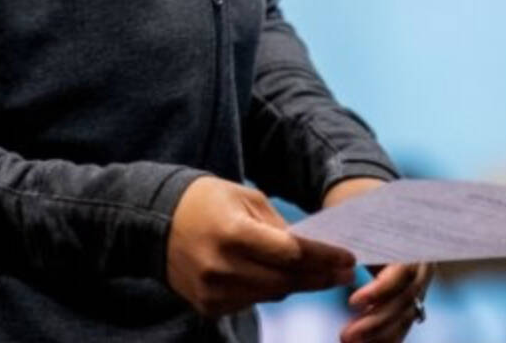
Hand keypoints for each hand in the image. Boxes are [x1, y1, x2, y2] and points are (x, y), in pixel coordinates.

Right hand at [167, 176, 354, 317]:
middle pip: (286, 280)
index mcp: (233, 232)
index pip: (291, 253)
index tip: (349, 258)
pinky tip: (279, 278)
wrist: (156, 222)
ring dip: (297, 285)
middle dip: (320, 276)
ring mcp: (213, 291)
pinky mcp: (207, 307)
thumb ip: (279, 226)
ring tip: (319, 274)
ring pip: (272, 295)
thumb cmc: (208, 202)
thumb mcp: (245, 198)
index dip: (324, 257)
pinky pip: (251, 303)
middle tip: (344, 272)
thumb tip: (312, 251)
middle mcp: (222, 266)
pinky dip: (268, 291)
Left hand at [323, 178, 432, 342]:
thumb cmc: (361, 214)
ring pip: (405, 317)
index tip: (352, 302)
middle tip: (344, 336)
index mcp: (411, 241)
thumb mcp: (355, 217)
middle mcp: (422, 267)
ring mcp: (420, 286)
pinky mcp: (411, 301)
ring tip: (347, 341)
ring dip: (378, 335)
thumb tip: (307, 246)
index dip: (380, 291)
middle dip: (376, 322)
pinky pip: (402, 324)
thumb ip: (344, 234)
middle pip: (405, 301)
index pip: (402, 272)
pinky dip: (385, 338)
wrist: (381, 214)